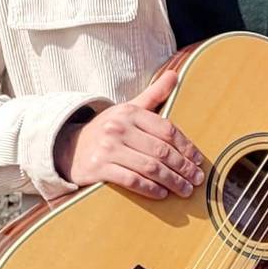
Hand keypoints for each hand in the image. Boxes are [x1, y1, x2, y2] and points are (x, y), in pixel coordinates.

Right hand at [50, 68, 204, 199]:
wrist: (69, 148)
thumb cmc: (107, 130)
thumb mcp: (127, 108)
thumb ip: (153, 95)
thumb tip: (174, 74)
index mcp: (130, 112)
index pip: (166, 129)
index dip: (186, 146)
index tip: (198, 160)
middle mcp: (119, 128)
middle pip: (161, 150)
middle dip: (183, 167)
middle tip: (196, 179)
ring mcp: (108, 148)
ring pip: (149, 167)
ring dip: (172, 181)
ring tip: (185, 190)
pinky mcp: (99, 168)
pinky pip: (131, 180)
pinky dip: (150, 188)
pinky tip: (162, 194)